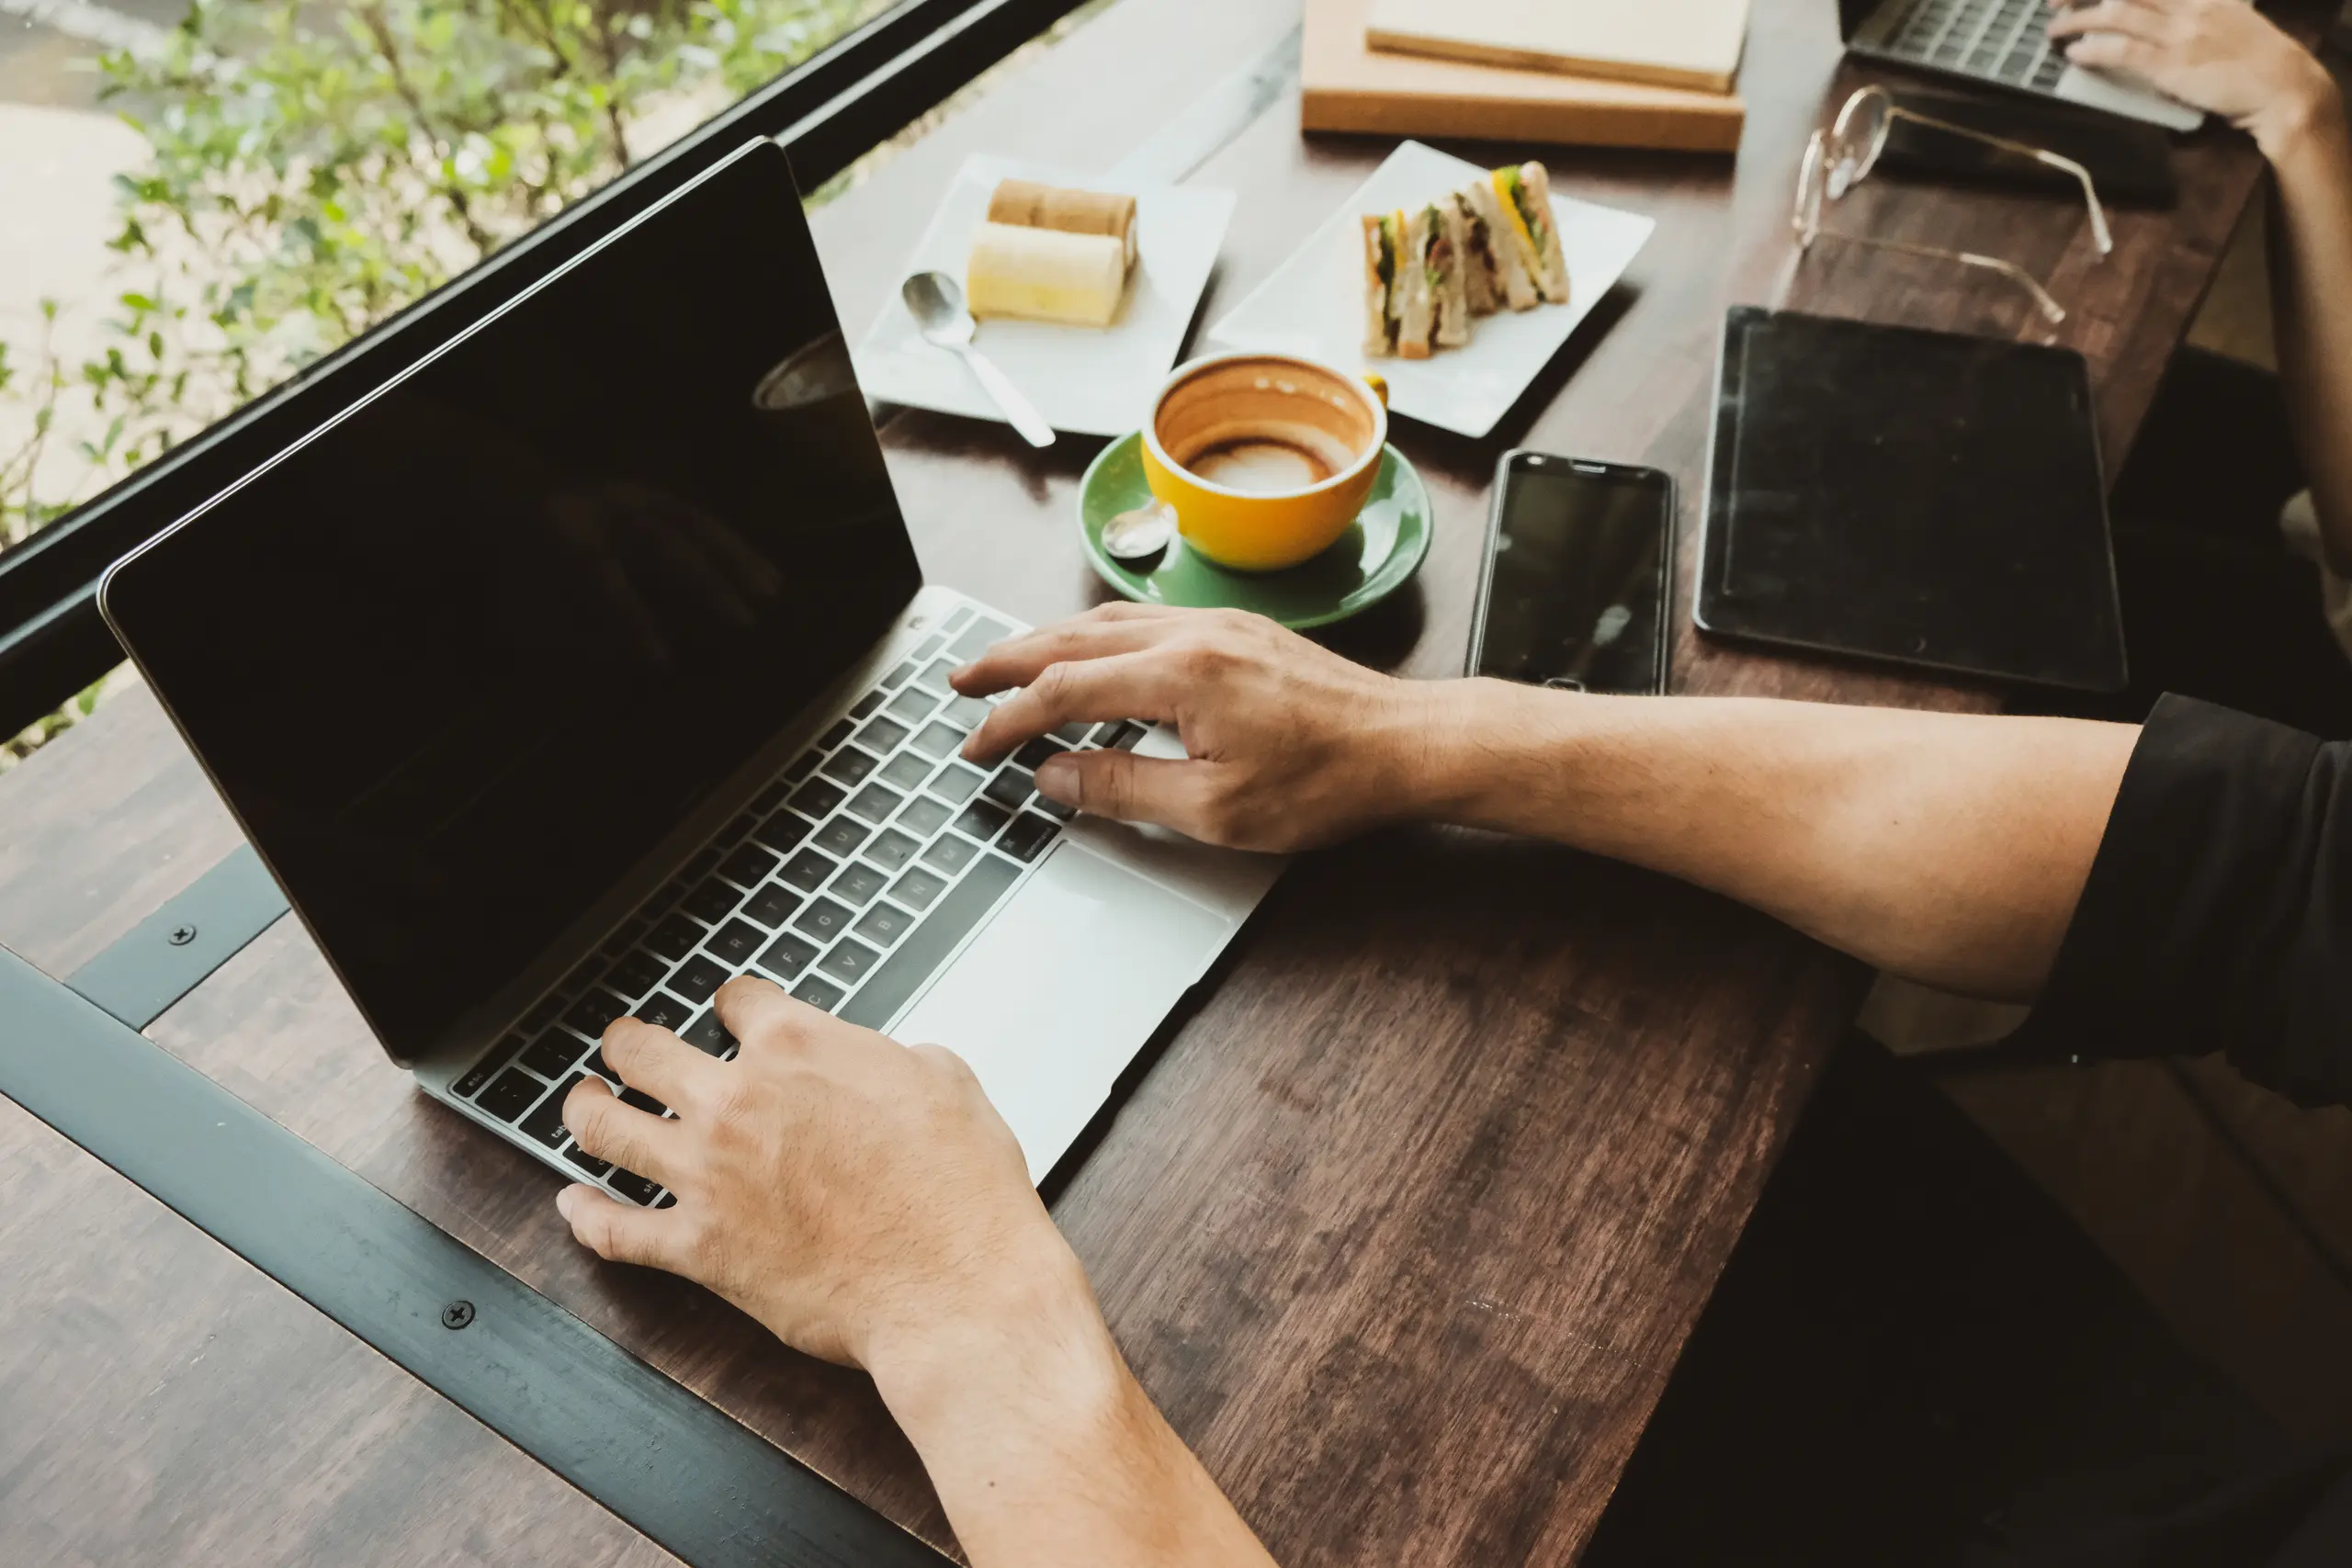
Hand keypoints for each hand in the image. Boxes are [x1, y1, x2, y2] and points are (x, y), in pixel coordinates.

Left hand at [556, 977, 1089, 1373]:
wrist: (954, 1286)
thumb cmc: (961, 1191)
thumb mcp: (946, 1082)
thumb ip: (891, 1059)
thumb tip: (880, 1063)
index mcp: (798, 1046)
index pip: (737, 1001)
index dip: (733, 1005)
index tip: (730, 1014)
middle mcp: (737, 1100)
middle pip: (642, 1050)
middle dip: (627, 1044)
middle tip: (624, 1047)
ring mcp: (708, 1175)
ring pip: (605, 1128)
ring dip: (583, 1109)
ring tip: (582, 1104)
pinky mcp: (700, 1249)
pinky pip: (615, 1230)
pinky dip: (585, 1217)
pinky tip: (573, 1206)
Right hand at [953, 603, 1453, 852]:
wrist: (1406, 744)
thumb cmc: (1327, 782)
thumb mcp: (1216, 811)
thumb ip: (1125, 789)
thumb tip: (1057, 777)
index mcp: (1180, 674)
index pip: (1064, 691)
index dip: (1009, 721)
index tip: (976, 748)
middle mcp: (1192, 634)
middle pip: (1072, 640)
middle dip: (1008, 662)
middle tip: (961, 684)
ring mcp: (1216, 625)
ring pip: (1106, 622)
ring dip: (1047, 642)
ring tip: (1007, 666)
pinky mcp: (1237, 631)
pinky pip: (1144, 620)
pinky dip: (1096, 636)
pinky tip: (1089, 653)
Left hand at [2048, 0, 2338, 155]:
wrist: (2282, 86)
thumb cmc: (2255, 59)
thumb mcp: (2229, 19)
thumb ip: (2195, 13)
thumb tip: (2158, 17)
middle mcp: (2189, 5)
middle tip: (2053, 1)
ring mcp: (2180, 33)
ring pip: (2116, 15)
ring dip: (2078, 22)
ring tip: (2054, 31)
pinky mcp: (2172, 65)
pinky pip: (2122, 52)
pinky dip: (2094, 52)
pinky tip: (2075, 56)